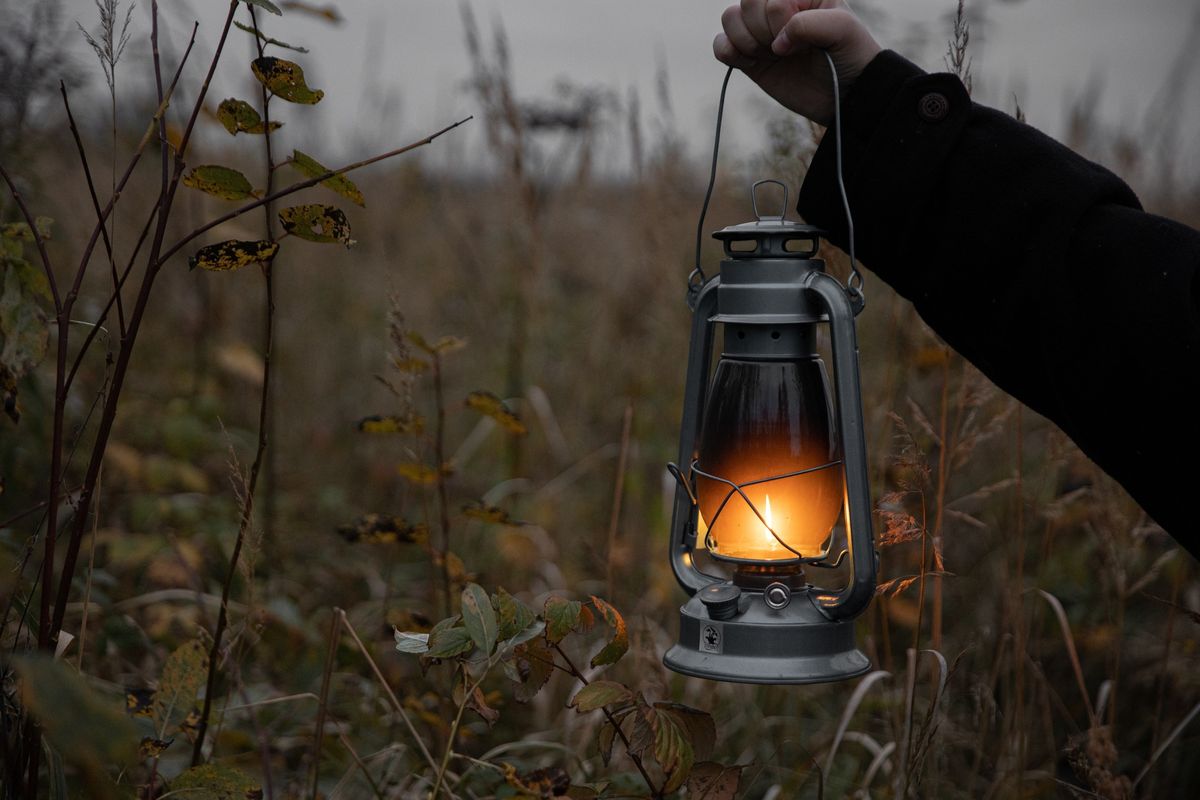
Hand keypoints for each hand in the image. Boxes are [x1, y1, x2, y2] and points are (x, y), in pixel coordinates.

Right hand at [714, 0, 881, 125]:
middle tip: (787, 50)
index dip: (780, 20)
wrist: (845, 94)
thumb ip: (808, 24)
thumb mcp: (842, 30)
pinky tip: (750, 64)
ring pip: (729, 18)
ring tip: (771, 56)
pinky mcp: (749, 57)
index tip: (804, 41)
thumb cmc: (849, 55)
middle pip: (746, 3)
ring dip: (747, 41)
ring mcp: (761, 32)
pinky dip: (728, 53)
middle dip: (763, 30)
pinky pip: (720, 45)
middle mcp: (778, 8)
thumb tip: (776, 43)